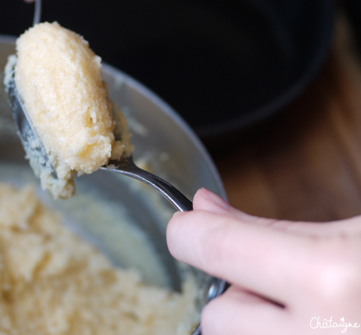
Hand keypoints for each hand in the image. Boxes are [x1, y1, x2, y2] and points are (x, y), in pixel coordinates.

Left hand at [167, 188, 360, 334]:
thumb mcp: (349, 236)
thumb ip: (270, 228)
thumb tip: (203, 207)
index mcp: (328, 275)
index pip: (216, 249)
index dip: (189, 232)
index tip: (185, 226)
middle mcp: (319, 334)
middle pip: (217, 317)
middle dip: (237, 296)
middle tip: (284, 283)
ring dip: (255, 326)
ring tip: (309, 311)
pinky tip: (314, 328)